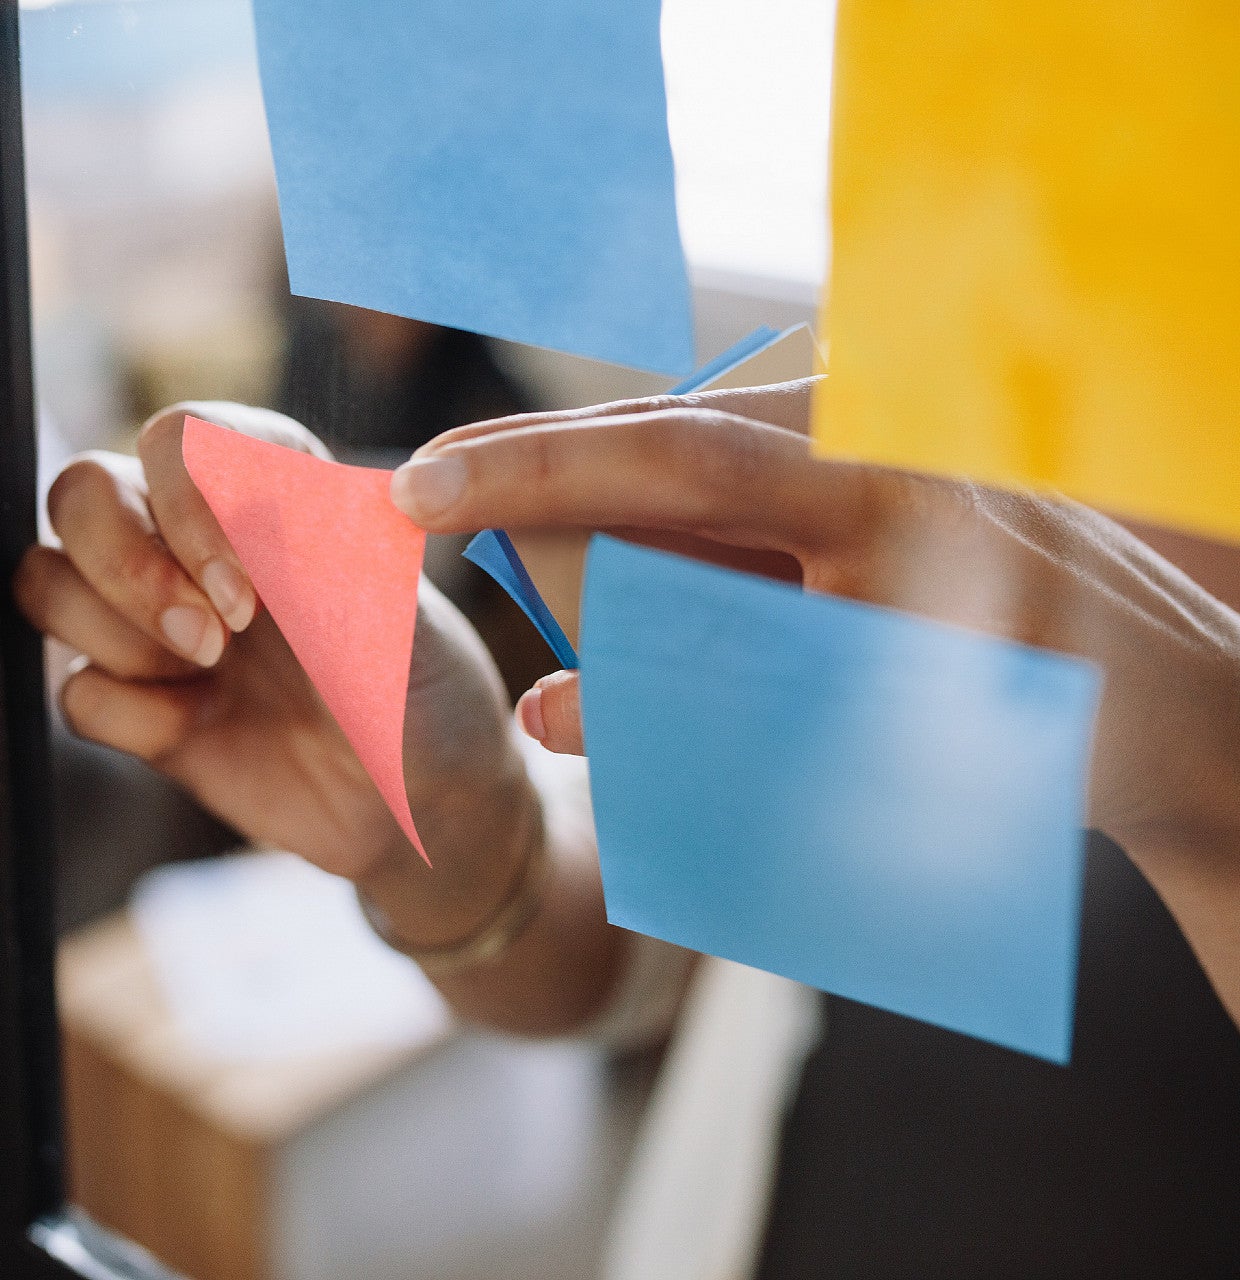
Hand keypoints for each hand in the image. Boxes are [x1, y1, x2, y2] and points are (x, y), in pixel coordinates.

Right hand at [16, 403, 536, 951]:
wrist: (423, 801)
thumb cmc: (425, 691)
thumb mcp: (392, 618)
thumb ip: (314, 553)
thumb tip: (238, 490)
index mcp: (277, 497)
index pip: (182, 437)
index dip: (190, 501)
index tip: (253, 589)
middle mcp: (206, 547)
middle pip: (83, 492)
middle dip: (125, 562)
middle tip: (214, 638)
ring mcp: (165, 624)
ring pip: (49, 578)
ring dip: (119, 633)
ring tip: (211, 674)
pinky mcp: (142, 704)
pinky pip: (73, 688)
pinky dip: (125, 711)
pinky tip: (195, 727)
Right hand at [391, 384, 1239, 1025]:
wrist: (1177, 718)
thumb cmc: (1033, 737)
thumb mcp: (850, 741)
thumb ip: (687, 714)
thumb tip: (546, 711)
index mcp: (872, 486)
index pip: (665, 456)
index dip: (527, 470)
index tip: (417, 486)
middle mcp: (866, 445)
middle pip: (659, 460)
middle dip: (560, 514)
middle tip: (500, 562)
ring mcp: (871, 455)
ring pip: (693, 492)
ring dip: (633, 565)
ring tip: (661, 648)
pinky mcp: (870, 485)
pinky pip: (741, 520)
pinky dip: (692, 577)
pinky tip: (695, 635)